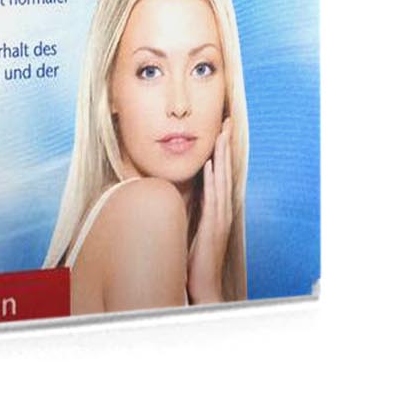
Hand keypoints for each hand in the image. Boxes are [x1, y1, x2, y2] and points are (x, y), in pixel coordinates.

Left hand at [186, 127, 232, 305]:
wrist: (203, 284)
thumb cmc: (196, 258)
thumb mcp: (194, 229)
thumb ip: (193, 211)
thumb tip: (182, 194)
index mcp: (217, 209)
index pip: (220, 174)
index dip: (222, 152)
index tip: (221, 130)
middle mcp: (222, 209)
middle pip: (225, 171)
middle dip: (225, 146)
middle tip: (225, 122)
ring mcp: (220, 216)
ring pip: (222, 180)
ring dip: (221, 156)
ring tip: (220, 134)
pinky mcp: (214, 225)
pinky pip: (214, 197)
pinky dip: (214, 179)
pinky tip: (212, 164)